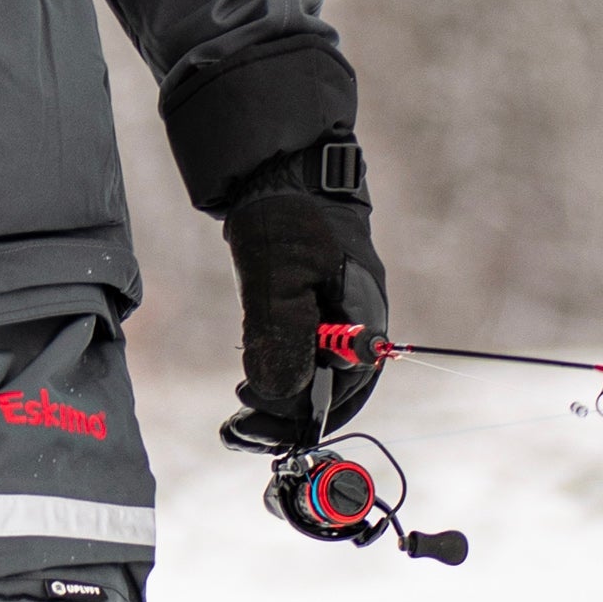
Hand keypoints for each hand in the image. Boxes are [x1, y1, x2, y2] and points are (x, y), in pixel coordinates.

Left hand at [218, 140, 386, 451]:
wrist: (284, 174)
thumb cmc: (287, 217)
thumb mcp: (277, 275)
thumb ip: (282, 333)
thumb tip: (281, 393)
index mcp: (362, 321)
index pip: (341, 389)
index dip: (299, 414)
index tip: (255, 418)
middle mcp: (359, 327)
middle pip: (332, 391)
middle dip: (288, 417)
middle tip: (239, 427)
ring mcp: (340, 319)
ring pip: (318, 377)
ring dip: (282, 401)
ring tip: (240, 417)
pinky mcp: (318, 312)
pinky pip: (307, 357)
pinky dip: (282, 376)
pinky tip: (251, 386)